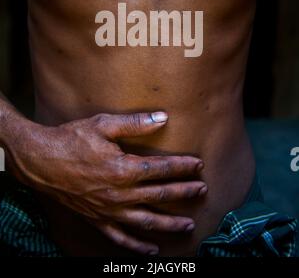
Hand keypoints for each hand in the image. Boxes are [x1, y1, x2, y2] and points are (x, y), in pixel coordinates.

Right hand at [12, 111, 206, 254]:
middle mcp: (120, 194)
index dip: (182, 167)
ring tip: (189, 225)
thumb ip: (135, 123)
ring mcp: (108, 210)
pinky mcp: (97, 220)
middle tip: (202, 190)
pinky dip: (137, 246)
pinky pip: (121, 239)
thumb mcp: (103, 124)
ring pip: (146, 222)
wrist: (40, 161)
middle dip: (184, 192)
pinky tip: (151, 250)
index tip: (198, 164)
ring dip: (170, 224)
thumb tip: (163, 117)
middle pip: (160, 195)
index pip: (161, 169)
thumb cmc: (71, 139)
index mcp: (123, 168)